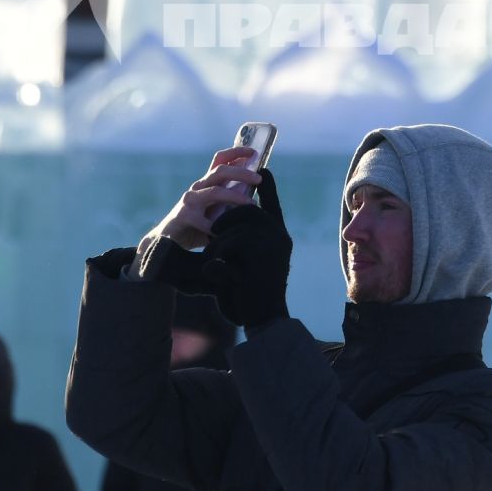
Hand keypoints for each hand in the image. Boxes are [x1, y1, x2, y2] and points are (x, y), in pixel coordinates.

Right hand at [143, 147, 261, 251]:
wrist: (167, 241)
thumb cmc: (196, 226)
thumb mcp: (215, 209)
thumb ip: (230, 200)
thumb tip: (252, 192)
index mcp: (206, 183)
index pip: (220, 160)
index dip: (236, 152)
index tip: (254, 152)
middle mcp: (198, 187)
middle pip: (220, 171)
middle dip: (241, 172)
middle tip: (259, 179)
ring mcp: (190, 200)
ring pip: (215, 192)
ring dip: (235, 196)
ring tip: (251, 204)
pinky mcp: (183, 216)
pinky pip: (206, 221)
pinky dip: (219, 227)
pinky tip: (228, 233)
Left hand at [202, 168, 291, 327]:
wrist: (263, 321)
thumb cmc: (253, 292)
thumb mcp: (250, 261)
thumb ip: (246, 239)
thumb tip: (229, 222)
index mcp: (279, 237)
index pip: (272, 205)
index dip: (268, 188)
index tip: (263, 169)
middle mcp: (280, 239)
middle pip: (249, 211)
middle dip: (225, 219)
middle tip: (212, 236)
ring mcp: (273, 249)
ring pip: (237, 229)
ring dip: (218, 243)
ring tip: (213, 260)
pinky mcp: (261, 261)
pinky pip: (231, 247)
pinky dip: (218, 258)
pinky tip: (215, 272)